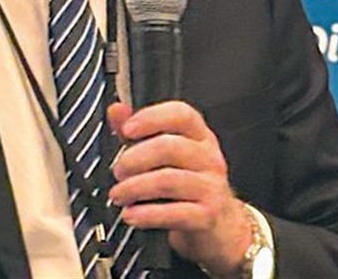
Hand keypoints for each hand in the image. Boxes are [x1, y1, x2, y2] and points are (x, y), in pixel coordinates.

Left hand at [107, 101, 252, 276]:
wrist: (220, 226)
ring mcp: (211, 187)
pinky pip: (174, 212)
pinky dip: (146, 214)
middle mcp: (209, 158)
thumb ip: (140, 131)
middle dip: (134, 159)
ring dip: (134, 188)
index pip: (181, 115)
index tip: (127, 129)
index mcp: (200, 137)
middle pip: (169, 147)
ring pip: (168, 180)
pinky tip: (131, 215)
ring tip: (118, 195)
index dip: (152, 118)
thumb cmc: (188, 185)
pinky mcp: (207, 216)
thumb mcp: (167, 155)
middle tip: (118, 171)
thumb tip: (116, 111)